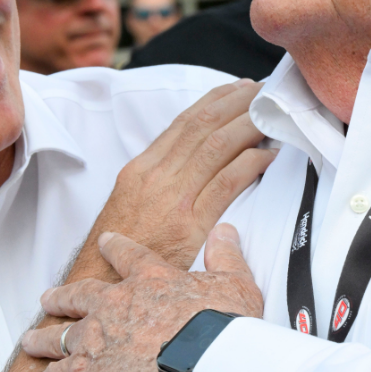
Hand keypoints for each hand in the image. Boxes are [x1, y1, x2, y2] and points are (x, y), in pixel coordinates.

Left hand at [21, 225, 262, 370]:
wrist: (201, 359)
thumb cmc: (220, 325)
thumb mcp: (235, 285)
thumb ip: (227, 257)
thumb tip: (227, 232)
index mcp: (150, 280)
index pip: (127, 255)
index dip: (114, 246)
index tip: (105, 241)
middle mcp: (115, 305)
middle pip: (78, 295)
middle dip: (62, 296)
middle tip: (48, 296)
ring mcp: (97, 341)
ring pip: (60, 336)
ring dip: (45, 337)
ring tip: (32, 339)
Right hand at [92, 79, 271, 268]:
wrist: (100, 283)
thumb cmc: (120, 246)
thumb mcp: (130, 202)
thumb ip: (159, 178)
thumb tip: (194, 159)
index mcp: (141, 168)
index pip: (183, 122)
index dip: (214, 100)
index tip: (237, 89)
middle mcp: (156, 176)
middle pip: (202, 125)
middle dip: (236, 103)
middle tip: (262, 91)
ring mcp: (173, 198)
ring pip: (217, 147)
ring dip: (248, 125)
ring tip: (270, 115)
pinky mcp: (189, 224)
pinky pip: (226, 183)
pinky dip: (251, 163)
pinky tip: (268, 156)